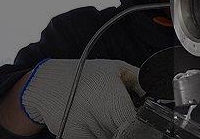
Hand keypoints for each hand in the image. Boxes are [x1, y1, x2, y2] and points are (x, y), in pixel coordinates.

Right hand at [20, 59, 142, 138]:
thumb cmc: (82, 73)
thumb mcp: (115, 68)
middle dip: (127, 128)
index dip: (140, 123)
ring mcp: (85, 132)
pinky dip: (100, 134)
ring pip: (110, 138)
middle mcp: (99, 119)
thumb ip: (138, 79)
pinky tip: (97, 125)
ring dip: (113, 131)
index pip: (135, 124)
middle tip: (121, 116)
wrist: (46, 83)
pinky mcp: (73, 138)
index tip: (139, 119)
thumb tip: (153, 92)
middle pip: (123, 133)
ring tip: (107, 116)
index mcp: (112, 101)